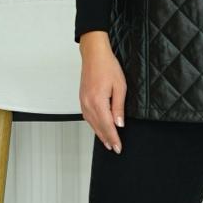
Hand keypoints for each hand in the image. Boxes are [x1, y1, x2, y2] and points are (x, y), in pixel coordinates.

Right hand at [78, 31, 126, 151]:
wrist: (94, 54)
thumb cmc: (107, 66)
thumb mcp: (120, 87)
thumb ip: (118, 107)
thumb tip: (119, 123)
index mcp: (98, 102)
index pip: (107, 126)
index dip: (113, 138)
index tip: (118, 147)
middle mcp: (88, 104)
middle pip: (98, 127)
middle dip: (107, 139)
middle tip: (113, 148)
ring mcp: (83, 101)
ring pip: (91, 123)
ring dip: (99, 133)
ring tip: (107, 141)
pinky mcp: (82, 98)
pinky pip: (87, 116)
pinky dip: (93, 125)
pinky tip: (98, 127)